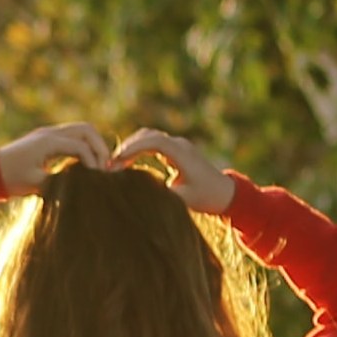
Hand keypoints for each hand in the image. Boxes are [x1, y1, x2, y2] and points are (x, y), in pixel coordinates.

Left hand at [0, 122, 113, 188]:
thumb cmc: (10, 178)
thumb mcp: (35, 184)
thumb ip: (60, 182)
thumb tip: (83, 186)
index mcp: (48, 142)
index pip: (81, 146)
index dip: (94, 162)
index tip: (99, 178)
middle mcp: (50, 133)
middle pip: (86, 130)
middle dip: (100, 147)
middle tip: (105, 168)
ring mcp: (49, 133)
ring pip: (81, 130)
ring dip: (93, 145)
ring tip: (99, 166)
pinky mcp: (47, 139)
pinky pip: (73, 136)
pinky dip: (84, 146)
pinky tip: (86, 164)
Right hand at [117, 129, 237, 210]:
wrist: (226, 193)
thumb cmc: (207, 197)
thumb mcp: (184, 201)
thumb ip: (162, 197)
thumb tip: (138, 198)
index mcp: (182, 153)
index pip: (154, 141)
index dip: (133, 148)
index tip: (117, 160)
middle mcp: (179, 145)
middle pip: (148, 135)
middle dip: (128, 147)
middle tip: (110, 164)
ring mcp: (178, 146)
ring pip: (149, 137)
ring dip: (132, 147)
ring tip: (116, 164)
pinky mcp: (176, 151)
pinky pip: (153, 144)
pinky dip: (138, 150)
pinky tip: (127, 164)